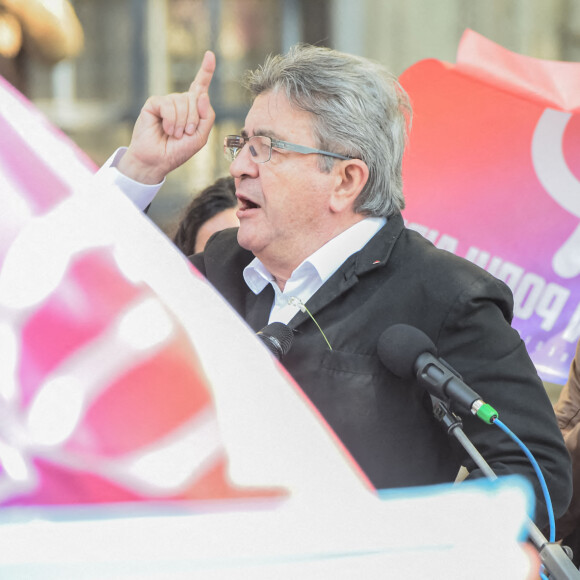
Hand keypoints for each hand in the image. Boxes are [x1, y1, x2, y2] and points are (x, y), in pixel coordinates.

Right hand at [118, 50, 215, 183]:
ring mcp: (167, 102)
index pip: (200, 86)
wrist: (157, 160)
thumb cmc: (178, 151)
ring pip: (182, 101)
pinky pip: (168, 104)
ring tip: (174, 134)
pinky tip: (165, 129)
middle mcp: (180, 102)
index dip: (206, 71)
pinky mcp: (154, 103)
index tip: (210, 55)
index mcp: (192, 109)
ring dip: (181, 122)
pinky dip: (170, 119)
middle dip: (193, 119)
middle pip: (196, 98)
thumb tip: (203, 94)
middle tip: (185, 134)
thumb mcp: (200, 137)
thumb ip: (207, 117)